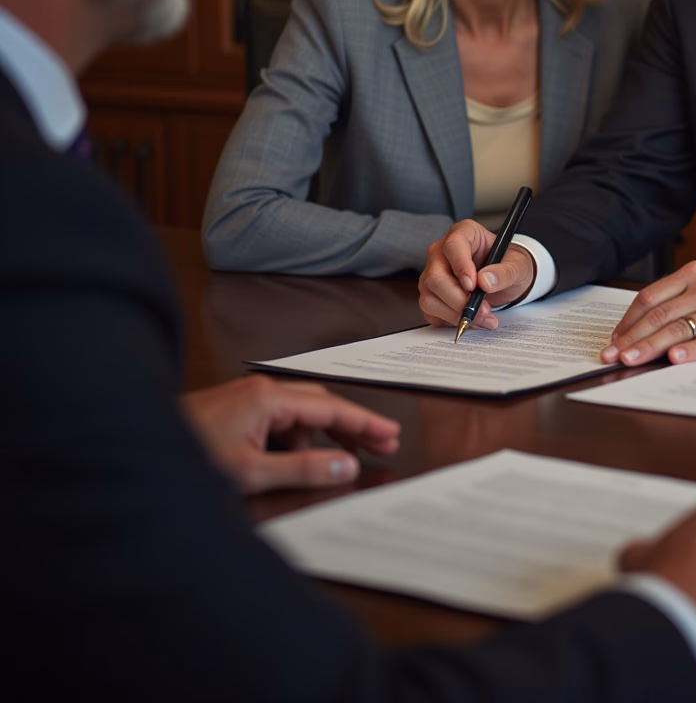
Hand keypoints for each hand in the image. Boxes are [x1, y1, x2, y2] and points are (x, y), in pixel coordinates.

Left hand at [181, 375, 399, 494]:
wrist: (138, 452)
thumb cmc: (187, 457)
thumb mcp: (250, 472)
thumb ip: (302, 469)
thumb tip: (345, 466)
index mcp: (267, 397)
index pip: (330, 408)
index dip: (364, 423)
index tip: (389, 434)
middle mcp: (260, 390)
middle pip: (320, 406)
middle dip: (351, 427)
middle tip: (380, 446)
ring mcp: (248, 399)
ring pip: (299, 415)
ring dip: (319, 438)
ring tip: (338, 462)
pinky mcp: (237, 412)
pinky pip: (279, 422)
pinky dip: (294, 441)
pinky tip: (294, 463)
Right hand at [418, 219, 534, 329]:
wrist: (505, 281)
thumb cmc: (509, 266)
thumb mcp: (517, 266)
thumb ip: (505, 272)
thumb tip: (485, 281)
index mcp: (464, 233)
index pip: (453, 246)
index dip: (461, 266)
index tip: (473, 286)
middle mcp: (442, 252)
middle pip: (436, 277)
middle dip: (459, 300)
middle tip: (484, 310)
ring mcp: (433, 274)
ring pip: (430, 298)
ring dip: (456, 314)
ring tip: (483, 317)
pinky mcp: (431, 295)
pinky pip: (431, 312)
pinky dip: (451, 321)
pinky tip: (471, 319)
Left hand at [601, 262, 695, 366]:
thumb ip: (679, 296)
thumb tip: (641, 323)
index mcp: (692, 273)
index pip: (650, 297)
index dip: (628, 320)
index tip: (614, 338)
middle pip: (659, 315)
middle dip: (631, 337)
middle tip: (612, 355)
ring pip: (677, 329)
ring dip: (650, 347)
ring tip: (631, 360)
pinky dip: (689, 351)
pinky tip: (673, 360)